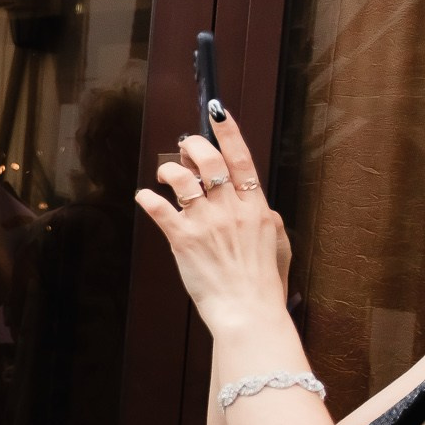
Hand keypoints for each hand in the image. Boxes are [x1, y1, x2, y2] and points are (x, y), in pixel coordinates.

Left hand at [135, 108, 290, 330]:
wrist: (248, 312)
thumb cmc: (263, 283)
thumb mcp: (279, 245)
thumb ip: (268, 220)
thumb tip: (260, 205)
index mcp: (256, 207)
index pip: (242, 160)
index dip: (229, 132)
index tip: (218, 112)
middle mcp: (231, 209)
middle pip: (210, 161)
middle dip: (193, 145)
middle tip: (185, 145)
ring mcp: (206, 223)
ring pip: (183, 179)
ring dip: (170, 170)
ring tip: (166, 173)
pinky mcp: (183, 240)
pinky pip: (160, 209)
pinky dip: (148, 198)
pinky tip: (144, 197)